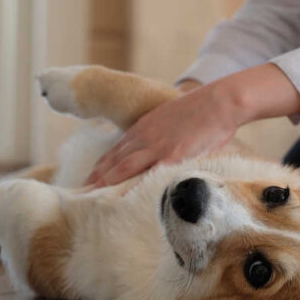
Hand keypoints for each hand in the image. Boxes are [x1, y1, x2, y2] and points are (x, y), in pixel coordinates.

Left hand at [85, 63, 299, 186]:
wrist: (220, 102)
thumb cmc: (203, 112)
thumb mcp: (174, 119)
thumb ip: (162, 133)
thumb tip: (163, 147)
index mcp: (144, 128)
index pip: (116, 151)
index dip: (101, 166)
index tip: (89, 179)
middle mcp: (144, 137)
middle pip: (113, 160)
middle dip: (95, 178)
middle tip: (79, 193)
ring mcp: (156, 147)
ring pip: (122, 167)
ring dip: (104, 183)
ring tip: (89, 197)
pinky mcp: (171, 156)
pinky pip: (146, 174)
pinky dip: (130, 185)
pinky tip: (119, 197)